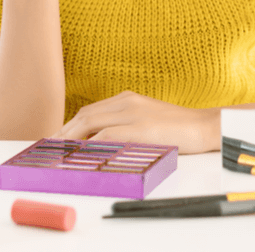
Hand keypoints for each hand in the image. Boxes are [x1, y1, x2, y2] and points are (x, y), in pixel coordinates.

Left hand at [47, 91, 218, 154]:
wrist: (206, 126)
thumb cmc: (179, 128)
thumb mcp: (148, 121)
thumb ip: (126, 126)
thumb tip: (102, 143)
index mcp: (127, 98)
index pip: (90, 111)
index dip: (70, 125)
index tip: (57, 139)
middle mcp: (126, 101)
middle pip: (84, 115)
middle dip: (64, 132)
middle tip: (49, 148)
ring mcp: (132, 112)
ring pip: (90, 123)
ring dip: (70, 138)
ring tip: (56, 153)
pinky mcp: (139, 127)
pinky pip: (106, 136)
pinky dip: (89, 145)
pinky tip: (80, 154)